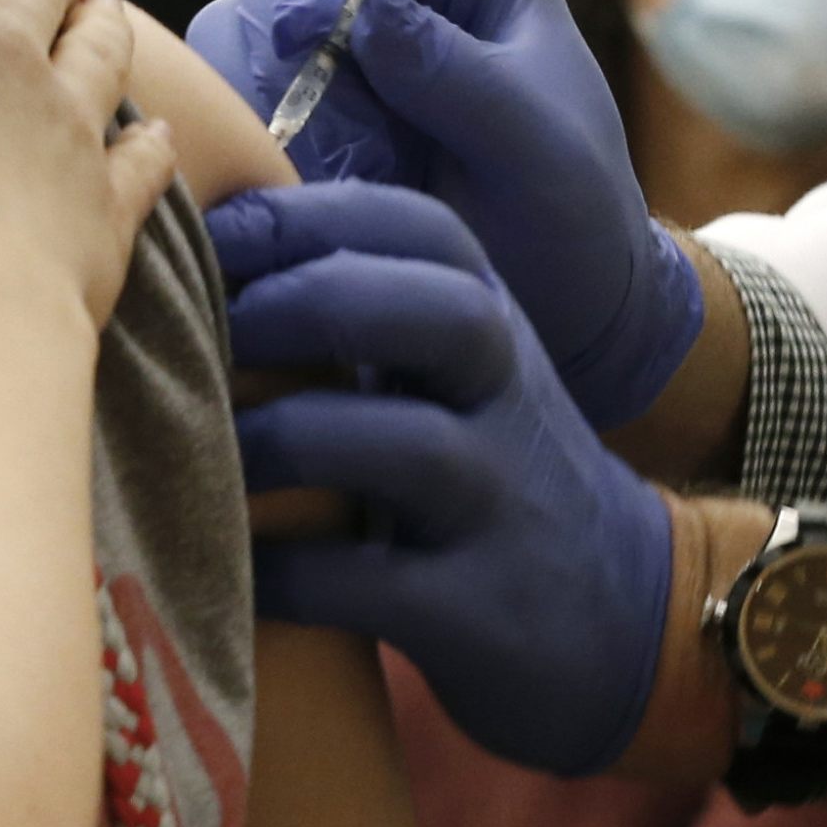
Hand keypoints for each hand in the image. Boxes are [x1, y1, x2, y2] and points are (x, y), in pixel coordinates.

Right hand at [189, 0, 703, 429]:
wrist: (564, 304)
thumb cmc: (571, 210)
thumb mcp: (536, 145)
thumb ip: (456, 73)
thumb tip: (372, 8)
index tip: (311, 24)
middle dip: (280, 20)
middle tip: (301, 96)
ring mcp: (337, 56)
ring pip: (241, 23)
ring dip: (255, 82)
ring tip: (313, 153)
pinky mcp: (297, 117)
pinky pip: (227, 97)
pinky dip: (236, 132)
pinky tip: (286, 178)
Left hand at [207, 180, 674, 775]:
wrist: (625, 610)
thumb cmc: (496, 471)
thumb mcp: (460, 372)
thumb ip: (373, 309)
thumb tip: (213, 249)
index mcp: (492, 323)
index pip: (423, 229)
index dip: (312, 217)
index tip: (212, 231)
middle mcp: (507, 396)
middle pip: (437, 311)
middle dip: (312, 300)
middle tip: (211, 329)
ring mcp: (501, 502)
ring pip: (410, 443)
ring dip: (290, 437)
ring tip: (202, 452)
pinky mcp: (478, 610)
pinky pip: (376, 584)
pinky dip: (289, 574)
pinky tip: (227, 570)